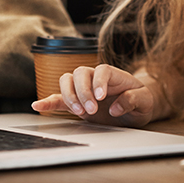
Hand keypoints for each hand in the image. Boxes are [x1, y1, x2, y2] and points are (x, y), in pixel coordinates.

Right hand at [31, 64, 155, 127]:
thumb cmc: (141, 101)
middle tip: (90, 109)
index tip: (101, 97)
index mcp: (114, 74)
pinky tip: (38, 106)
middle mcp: (96, 78)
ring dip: (69, 96)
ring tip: (79, 112)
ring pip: (67, 81)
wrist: (136, 109)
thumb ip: (133, 100)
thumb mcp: (145, 101)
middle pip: (80, 73)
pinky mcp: (76, 102)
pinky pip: (58, 98)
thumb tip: (115, 106)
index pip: (102, 70)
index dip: (99, 81)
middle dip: (82, 91)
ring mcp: (84, 89)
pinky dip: (48, 102)